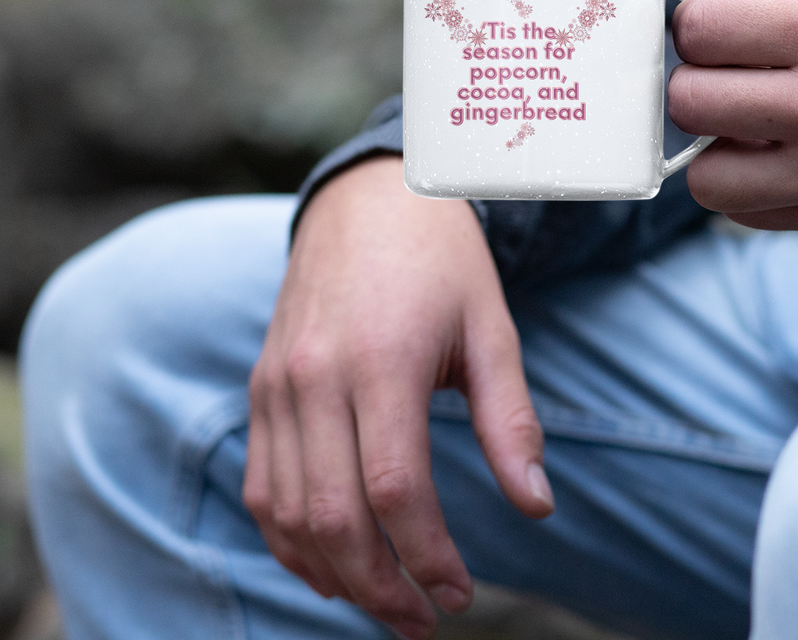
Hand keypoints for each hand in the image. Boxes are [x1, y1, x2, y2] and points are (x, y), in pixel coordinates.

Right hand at [243, 156, 553, 638]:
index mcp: (381, 361)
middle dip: (379, 587)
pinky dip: (290, 539)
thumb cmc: (442, 264)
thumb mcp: (492, 330)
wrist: (367, 199)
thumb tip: (536, 507)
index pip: (394, 490)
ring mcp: (277, 385)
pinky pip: (262, 486)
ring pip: (288, 513)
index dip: (426, 556)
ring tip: (386, 604)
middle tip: (425, 622)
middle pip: (333, 516)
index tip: (460, 596)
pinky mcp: (261, 388)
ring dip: (333, 575)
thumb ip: (511, 422)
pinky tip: (332, 566)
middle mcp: (315, 378)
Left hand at [668, 0, 797, 232]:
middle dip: (699, 73)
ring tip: (753, 110)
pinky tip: (777, 148)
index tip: (727, 15)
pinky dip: (743, 180)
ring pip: (705, 171)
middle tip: (737, 62)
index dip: (700, 14)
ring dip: (713, 137)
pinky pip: (743, 211)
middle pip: (691, 98)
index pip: (703, 26)